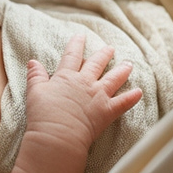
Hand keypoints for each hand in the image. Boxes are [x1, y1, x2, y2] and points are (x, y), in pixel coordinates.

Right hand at [24, 34, 142, 157]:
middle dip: (103, 55)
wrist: (57, 135)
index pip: (72, 56)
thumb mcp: (34, 92)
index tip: (81, 36)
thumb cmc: (43, 115)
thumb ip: (36, 76)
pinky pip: (123, 102)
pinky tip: (139, 92)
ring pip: (113, 79)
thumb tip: (33, 62)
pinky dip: (132, 97)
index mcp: (67, 77)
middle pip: (96, 64)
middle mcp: (85, 83)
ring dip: (121, 71)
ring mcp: (98, 96)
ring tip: (129, 64)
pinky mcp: (107, 111)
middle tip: (110, 48)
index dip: (76, 45)